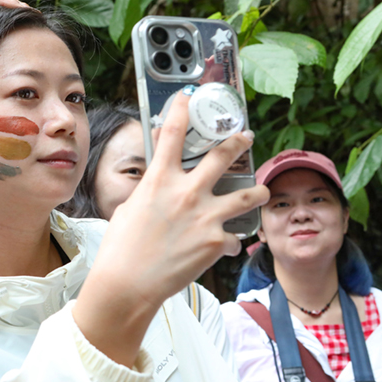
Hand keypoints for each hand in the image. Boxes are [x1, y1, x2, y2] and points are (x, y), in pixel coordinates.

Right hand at [72, 91, 268, 365]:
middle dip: (238, 142)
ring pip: (247, 195)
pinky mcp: (217, 243)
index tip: (189, 98)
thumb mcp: (128, 209)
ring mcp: (205, 217)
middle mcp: (186, 192)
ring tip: (260, 191)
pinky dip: (231, 241)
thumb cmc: (120, 248)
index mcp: (159, 180)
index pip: (174, 134)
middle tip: (245, 137)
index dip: (182, 110)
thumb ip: (149, 192)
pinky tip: (227, 245)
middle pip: (223, 156)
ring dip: (257, 192)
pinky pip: (234, 237)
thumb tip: (157, 184)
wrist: (128, 283)